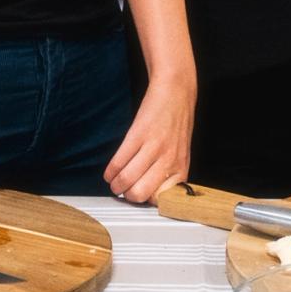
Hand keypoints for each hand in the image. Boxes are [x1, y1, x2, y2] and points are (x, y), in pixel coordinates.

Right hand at [103, 77, 194, 203]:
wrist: (175, 91)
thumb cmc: (177, 123)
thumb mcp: (181, 153)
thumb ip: (170, 174)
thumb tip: (151, 196)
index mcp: (180, 168)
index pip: (159, 200)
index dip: (145, 199)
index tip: (137, 195)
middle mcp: (168, 160)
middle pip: (139, 194)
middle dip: (126, 195)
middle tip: (122, 190)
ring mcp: (154, 146)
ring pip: (127, 179)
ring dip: (115, 184)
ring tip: (113, 181)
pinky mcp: (139, 133)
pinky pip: (119, 160)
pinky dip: (110, 170)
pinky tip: (109, 171)